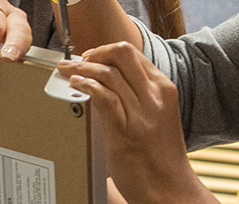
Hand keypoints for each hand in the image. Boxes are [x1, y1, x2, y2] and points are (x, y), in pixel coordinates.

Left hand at [59, 43, 210, 203]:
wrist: (170, 187)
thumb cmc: (162, 155)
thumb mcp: (158, 115)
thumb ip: (140, 95)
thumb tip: (111, 79)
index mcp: (164, 89)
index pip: (133, 54)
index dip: (106, 50)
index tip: (92, 55)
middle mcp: (154, 96)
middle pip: (122, 54)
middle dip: (95, 52)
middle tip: (79, 60)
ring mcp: (141, 113)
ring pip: (108, 73)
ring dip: (82, 68)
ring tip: (68, 70)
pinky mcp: (125, 131)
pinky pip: (103, 97)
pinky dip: (86, 86)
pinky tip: (77, 85)